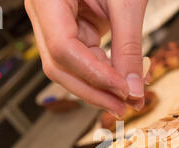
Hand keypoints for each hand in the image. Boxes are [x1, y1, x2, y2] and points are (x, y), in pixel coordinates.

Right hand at [25, 0, 147, 116]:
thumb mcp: (125, 2)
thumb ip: (129, 47)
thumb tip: (134, 88)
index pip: (63, 49)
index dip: (95, 75)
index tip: (124, 91)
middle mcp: (44, 12)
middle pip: (59, 65)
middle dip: (93, 90)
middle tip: (124, 107)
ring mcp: (55, 21)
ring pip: (70, 67)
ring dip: (99, 85)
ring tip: (128, 98)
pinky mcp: (71, 27)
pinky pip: (83, 57)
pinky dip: (104, 71)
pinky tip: (122, 82)